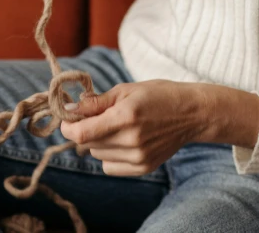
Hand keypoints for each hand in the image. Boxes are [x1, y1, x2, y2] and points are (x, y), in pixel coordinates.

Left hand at [60, 80, 258, 176]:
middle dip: (85, 129)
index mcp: (126, 116)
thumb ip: (96, 102)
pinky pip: (110, 167)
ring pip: (98, 155)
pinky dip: (109, 155)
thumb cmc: (157, 94)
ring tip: (115, 126)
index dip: (68, 127)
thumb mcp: (125, 90)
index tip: (67, 119)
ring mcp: (139, 157)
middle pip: (89, 144)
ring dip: (98, 141)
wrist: (191, 113)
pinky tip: (122, 141)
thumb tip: (70, 109)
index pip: (83, 133)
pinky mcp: (143, 168)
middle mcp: (131, 140)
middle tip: (95, 115)